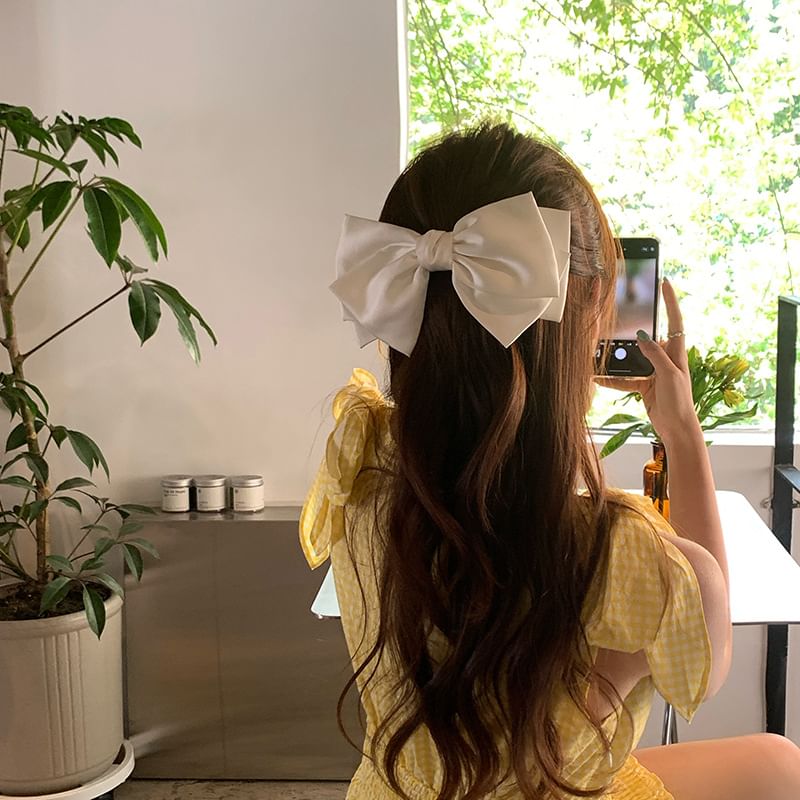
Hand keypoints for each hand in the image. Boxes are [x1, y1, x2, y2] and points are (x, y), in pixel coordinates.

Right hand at [595, 279, 699, 442]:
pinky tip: (598, 378)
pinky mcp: (644, 384)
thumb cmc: (680, 401)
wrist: (677, 428)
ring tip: (601, 350)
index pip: (674, 321)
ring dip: (618, 357)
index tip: (665, 282)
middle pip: (647, 338)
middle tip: (617, 317)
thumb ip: (655, 355)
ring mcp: (653, 371)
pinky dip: (613, 379)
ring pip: (632, 358)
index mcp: (676, 352)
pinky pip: (625, 378)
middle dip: (632, 330)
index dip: (670, 301)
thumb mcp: (669, 375)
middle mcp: (665, 358)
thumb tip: (642, 335)